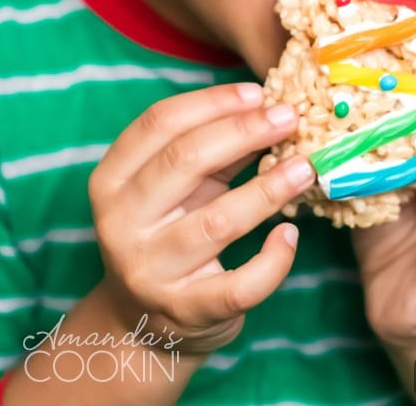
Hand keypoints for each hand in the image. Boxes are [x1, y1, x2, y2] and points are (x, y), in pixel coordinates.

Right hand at [88, 83, 314, 357]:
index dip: (212, 102)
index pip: (159, 123)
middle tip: (289, 117)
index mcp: (111, 180)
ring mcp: (151, 272)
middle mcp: (122, 224)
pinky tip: (290, 235)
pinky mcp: (186, 312)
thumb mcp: (178, 186)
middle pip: (186, 160)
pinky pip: (240, 284)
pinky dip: (273, 259)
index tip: (258, 93)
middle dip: (245, 131)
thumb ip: (215, 149)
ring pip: (217, 221)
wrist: (142, 323)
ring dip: (268, 189)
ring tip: (304, 168)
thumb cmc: (167, 232)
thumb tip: (268, 109)